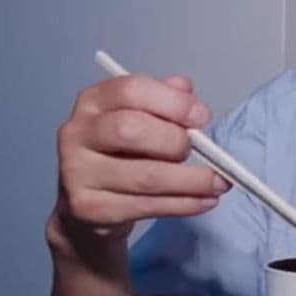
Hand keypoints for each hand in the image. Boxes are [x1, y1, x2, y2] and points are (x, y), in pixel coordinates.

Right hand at [51, 72, 225, 247]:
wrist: (84, 206)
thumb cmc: (121, 153)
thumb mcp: (140, 119)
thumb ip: (162, 100)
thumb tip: (185, 88)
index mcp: (93, 101)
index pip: (131, 90)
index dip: (172, 102)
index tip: (202, 117)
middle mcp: (77, 132)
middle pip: (131, 130)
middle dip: (175, 141)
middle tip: (203, 151)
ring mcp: (77, 172)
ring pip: (144, 176)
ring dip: (191, 181)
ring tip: (219, 183)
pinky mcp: (88, 208)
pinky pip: (145, 206)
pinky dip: (183, 204)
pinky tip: (204, 201)